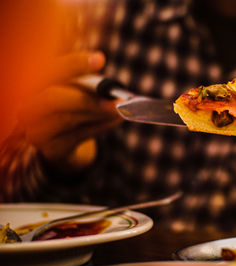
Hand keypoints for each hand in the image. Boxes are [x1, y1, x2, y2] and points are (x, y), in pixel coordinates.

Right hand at [17, 51, 122, 170]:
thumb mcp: (80, 90)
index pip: (49, 69)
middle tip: (118, 100)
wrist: (65, 143)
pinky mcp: (51, 149)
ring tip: (121, 109)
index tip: (100, 59)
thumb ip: (91, 84)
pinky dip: (101, 126)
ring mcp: (36, 129)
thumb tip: (111, 81)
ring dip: (98, 112)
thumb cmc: (74, 107)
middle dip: (87, 98)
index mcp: (34, 83)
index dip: (74, 64)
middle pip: (52, 97)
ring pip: (67, 118)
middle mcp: (28, 105)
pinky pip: (78, 136)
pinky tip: (117, 119)